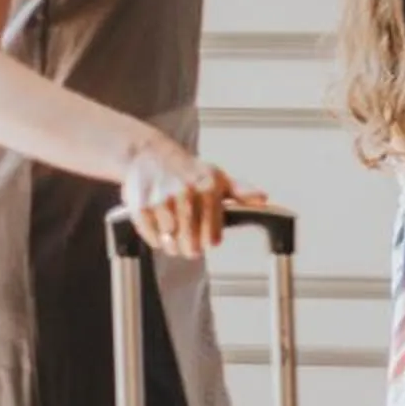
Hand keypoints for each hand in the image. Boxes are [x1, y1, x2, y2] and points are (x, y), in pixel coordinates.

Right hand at [119, 139, 252, 257]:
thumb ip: (242, 191)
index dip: (210, 240)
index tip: (208, 240)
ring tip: (175, 234)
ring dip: (173, 245)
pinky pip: (151, 236)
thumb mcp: (219, 177)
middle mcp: (186, 193)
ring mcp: (162, 200)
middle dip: (191, 249)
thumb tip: (263, 199)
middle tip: (190, 247)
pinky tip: (160, 228)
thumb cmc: (189, 171)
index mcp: (209, 188)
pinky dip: (155, 239)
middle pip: (191, 242)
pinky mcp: (141, 206)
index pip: (213, 234)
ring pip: (171, 241)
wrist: (151, 156)